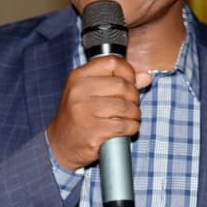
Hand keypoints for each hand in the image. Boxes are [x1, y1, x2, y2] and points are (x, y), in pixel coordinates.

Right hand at [47, 56, 151, 170]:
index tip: (130, 82)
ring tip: (131, 117)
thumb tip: (146, 77)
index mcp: (78, 77)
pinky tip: (128, 128)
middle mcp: (79, 91)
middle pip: (122, 85)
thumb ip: (117, 81)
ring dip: (135, 113)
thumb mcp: (91, 93)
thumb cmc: (79, 115)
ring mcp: (84, 112)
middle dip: (134, 96)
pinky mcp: (92, 131)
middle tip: (131, 104)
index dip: (128, 72)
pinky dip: (132, 127)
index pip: (112, 63)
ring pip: (125, 106)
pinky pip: (123, 125)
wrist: (60, 144)